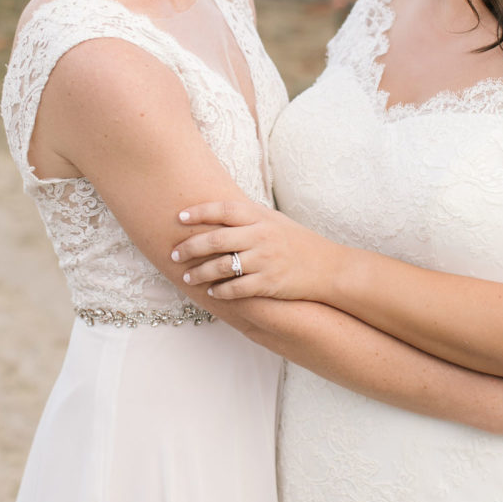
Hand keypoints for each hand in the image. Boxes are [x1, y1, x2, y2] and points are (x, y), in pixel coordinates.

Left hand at [173, 200, 339, 300]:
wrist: (328, 268)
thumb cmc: (298, 242)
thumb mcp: (276, 221)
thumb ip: (249, 216)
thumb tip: (219, 209)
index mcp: (261, 218)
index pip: (224, 210)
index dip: (199, 212)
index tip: (179, 217)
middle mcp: (261, 237)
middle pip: (216, 240)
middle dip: (190, 247)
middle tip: (174, 252)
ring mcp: (265, 261)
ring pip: (221, 267)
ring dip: (199, 272)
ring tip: (186, 276)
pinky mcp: (269, 283)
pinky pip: (236, 289)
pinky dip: (220, 291)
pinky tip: (211, 292)